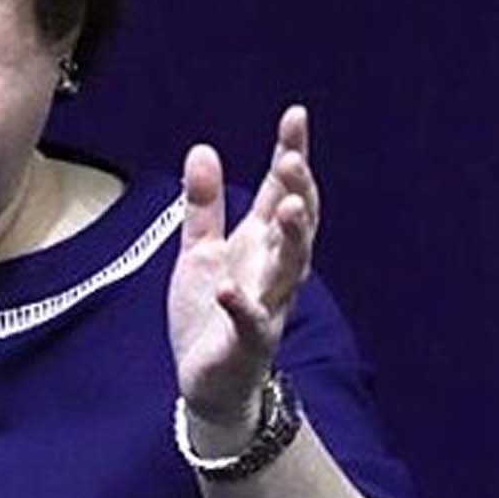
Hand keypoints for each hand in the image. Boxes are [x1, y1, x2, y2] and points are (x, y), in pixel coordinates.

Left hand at [167, 105, 318, 433]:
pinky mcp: (248, 343)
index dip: (290, 154)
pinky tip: (229, 289)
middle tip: (293, 160)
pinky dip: (242, 306)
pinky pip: (250, 322)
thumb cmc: (211, 312)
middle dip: (298, 192)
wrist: (210, 381)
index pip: (280, 192)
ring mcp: (266, 306)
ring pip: (289, 270)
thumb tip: (203, 149)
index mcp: (260, 244)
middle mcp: (272, 270)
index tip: (296, 115)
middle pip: (296, 226)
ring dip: (291, 239)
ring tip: (287, 207)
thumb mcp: (200, 249)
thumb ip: (204, 203)